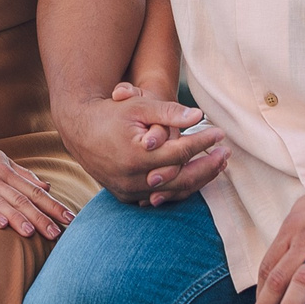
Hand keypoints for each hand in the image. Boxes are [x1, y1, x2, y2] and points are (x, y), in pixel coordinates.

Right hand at [0, 143, 77, 238]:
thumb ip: (23, 175)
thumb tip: (47, 186)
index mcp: (6, 171)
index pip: (34, 191)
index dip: (53, 205)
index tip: (70, 219)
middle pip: (21, 199)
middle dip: (40, 217)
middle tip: (57, 234)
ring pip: (0, 202)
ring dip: (17, 218)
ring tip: (31, 233)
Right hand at [61, 88, 228, 206]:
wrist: (79, 131)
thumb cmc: (111, 113)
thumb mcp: (138, 106)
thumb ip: (169, 111)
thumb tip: (198, 116)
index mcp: (137, 156)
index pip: (181, 152)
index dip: (203, 142)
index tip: (220, 132)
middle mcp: (134, 179)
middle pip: (182, 178)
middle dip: (208, 166)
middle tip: (226, 153)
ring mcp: (130, 191)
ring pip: (173, 192)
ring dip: (198, 179)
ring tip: (217, 165)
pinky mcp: (126, 197)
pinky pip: (159, 197)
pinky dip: (179, 188)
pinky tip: (194, 178)